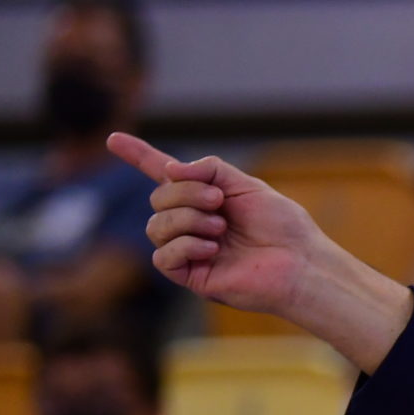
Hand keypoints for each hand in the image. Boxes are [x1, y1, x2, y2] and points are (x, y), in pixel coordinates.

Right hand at [109, 132, 411, 371]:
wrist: (301, 262)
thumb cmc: (283, 226)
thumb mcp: (246, 185)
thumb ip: (209, 169)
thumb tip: (168, 170)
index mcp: (205, 198)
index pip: (163, 175)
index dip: (138, 155)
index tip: (113, 138)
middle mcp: (192, 223)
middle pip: (158, 198)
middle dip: (186, 193)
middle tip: (220, 202)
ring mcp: (189, 250)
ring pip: (156, 226)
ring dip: (188, 219)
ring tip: (221, 227)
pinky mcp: (191, 275)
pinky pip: (162, 256)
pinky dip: (184, 245)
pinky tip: (211, 248)